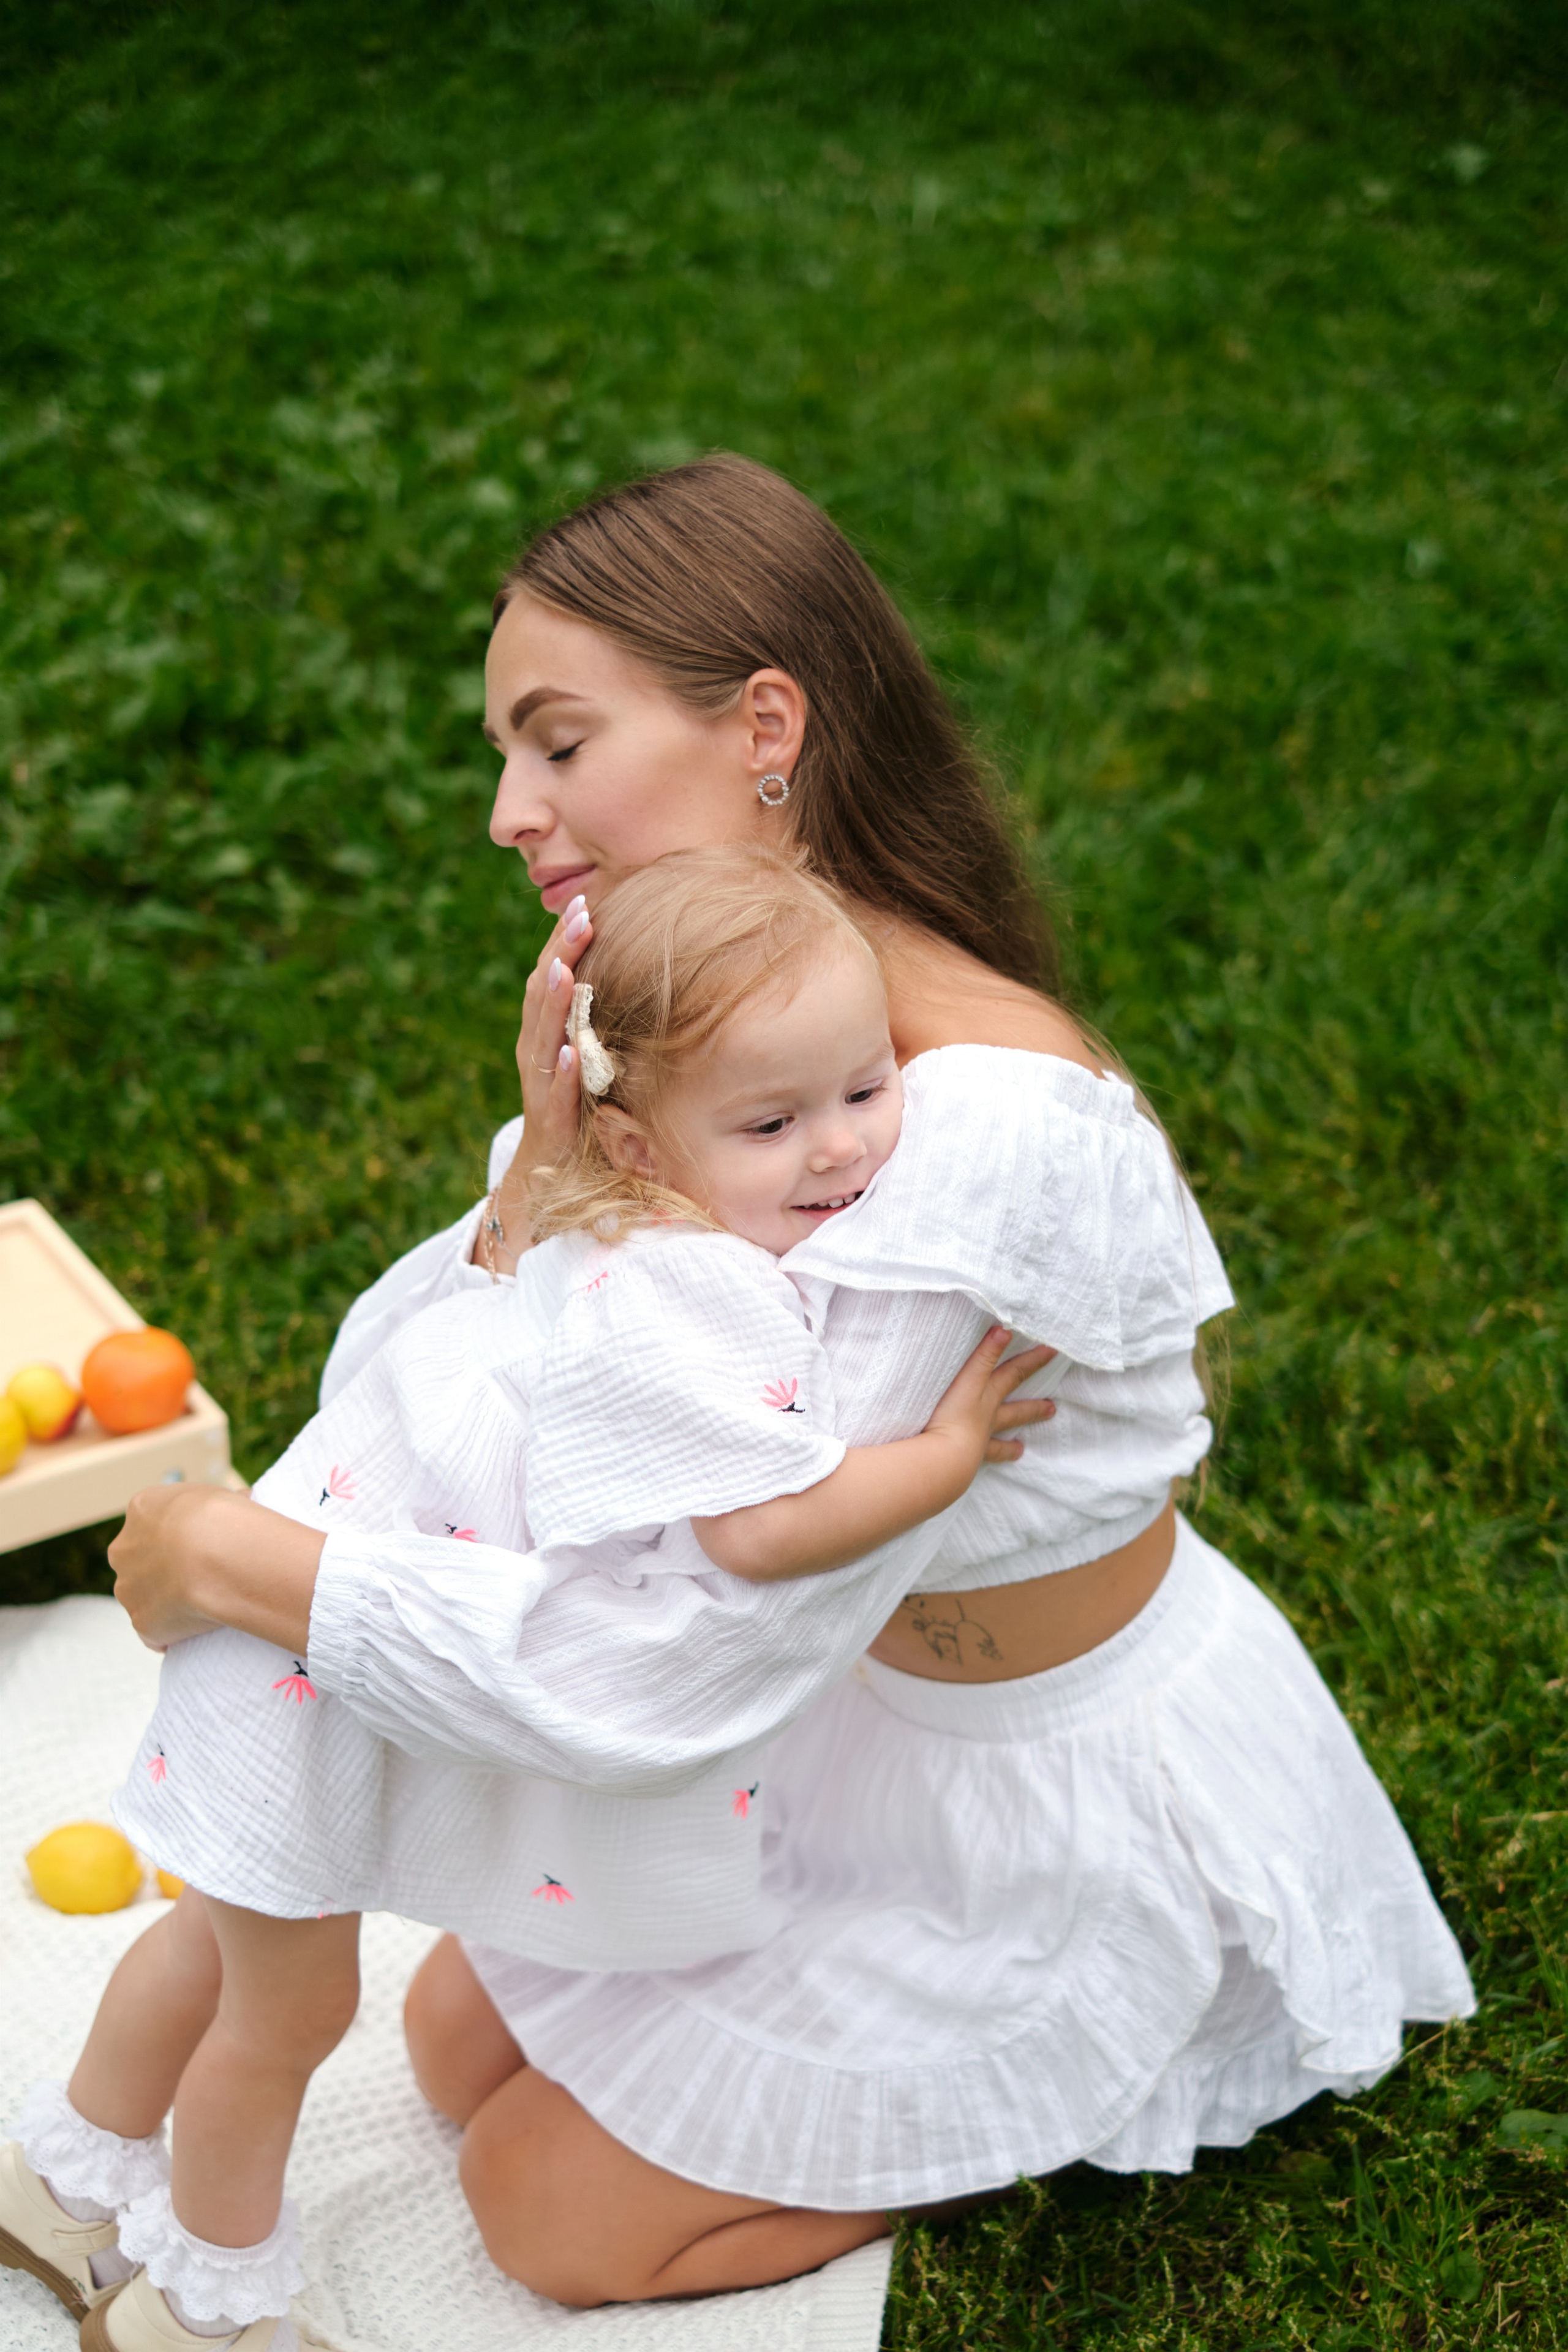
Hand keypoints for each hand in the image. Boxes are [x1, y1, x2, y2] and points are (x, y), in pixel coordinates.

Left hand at [109, 1482, 321, 1656]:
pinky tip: (194, 1633)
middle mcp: (125, 1549)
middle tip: (200, 1577)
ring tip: (203, 1607)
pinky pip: (154, 1632)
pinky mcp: (142, 1623)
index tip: (202, 1545)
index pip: (153, 1524)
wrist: (218, 1553)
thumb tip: (242, 1501)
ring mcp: (129, 1589)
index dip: (177, 1536)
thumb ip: (219, 1509)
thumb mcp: (225, 1497)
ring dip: (164, 1603)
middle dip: (161, 1569)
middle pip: (138, 1562)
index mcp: (143, 1510)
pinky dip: (170, 1634)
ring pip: (142, 1598)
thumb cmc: (227, 1518)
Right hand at [479, 893, 595, 1272]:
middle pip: (543, 994)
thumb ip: (604, 1024)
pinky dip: (563, 1074)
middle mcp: (539, 1055)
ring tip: (564, 967)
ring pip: (542, 1038)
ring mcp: (542, 1089)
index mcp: (548, 1034)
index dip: (566, 940)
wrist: (546, 1184)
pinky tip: (573, 1052)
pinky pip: (555, 1098)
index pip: (553, 977)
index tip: (587, 900)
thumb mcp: (594, 1061)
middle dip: (560, 952)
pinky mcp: (551, 1127)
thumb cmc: (577, 1115)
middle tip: (581, 913)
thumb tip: (640, 979)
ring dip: (552, 1002)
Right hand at [924, 1327, 1056, 1475]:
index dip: (1031, 1361)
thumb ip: (982, 1355)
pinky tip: (1000, 1462)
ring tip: (1022, 1448)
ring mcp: (979, 1440)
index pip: (1013, 1373)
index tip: (1052, 1352)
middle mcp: (987, 1418)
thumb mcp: (964, 1379)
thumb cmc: (946, 1416)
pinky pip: (987, 1458)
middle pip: (1015, 1408)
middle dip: (1033, 1406)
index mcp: (985, 1396)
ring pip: (1001, 1438)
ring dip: (1011, 1441)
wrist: (943, 1459)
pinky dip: (997, 1458)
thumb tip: (1003, 1330)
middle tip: (1052, 1408)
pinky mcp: (969, 1459)